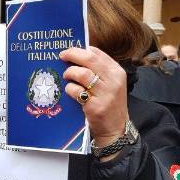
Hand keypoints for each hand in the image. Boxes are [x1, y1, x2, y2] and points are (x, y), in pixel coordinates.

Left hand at [60, 46, 128, 160]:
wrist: (115, 130)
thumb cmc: (109, 104)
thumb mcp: (111, 84)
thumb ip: (99, 70)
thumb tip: (78, 54)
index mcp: (117, 72)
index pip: (97, 53)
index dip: (81, 49)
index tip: (70, 50)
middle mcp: (113, 80)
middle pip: (89, 59)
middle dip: (72, 54)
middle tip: (62, 56)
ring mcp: (105, 94)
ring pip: (82, 74)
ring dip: (70, 73)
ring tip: (66, 76)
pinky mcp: (95, 106)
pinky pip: (76, 91)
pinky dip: (70, 89)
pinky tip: (70, 91)